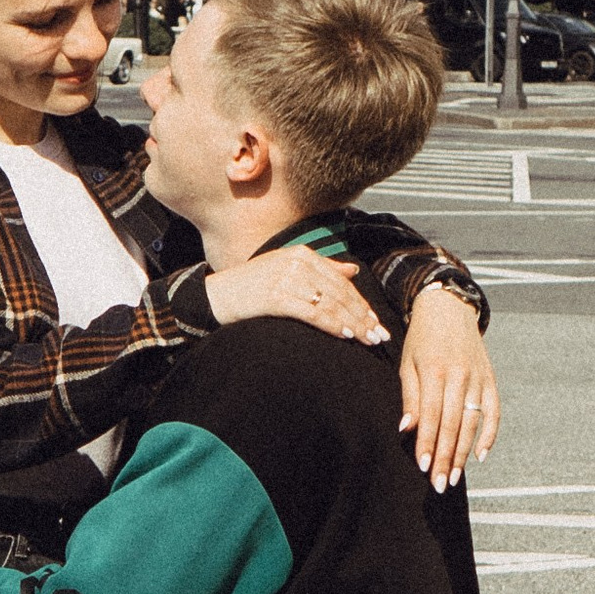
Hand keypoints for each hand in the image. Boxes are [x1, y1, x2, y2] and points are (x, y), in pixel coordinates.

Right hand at [204, 246, 388, 345]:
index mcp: (302, 254)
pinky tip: (346, 336)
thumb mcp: (286, 270)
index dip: (361, 303)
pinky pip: (314, 313)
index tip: (375, 321)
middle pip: (340, 293)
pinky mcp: (277, 296)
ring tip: (368, 340)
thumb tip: (353, 271)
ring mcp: (287, 278)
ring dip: (353, 324)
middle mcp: (297, 262)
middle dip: (362, 316)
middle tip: (380, 335)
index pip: (340, 281)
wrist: (214, 296)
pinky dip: (333, 325)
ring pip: (331, 304)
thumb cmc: (250, 287)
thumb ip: (322, 269)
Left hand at [399, 282, 498, 489]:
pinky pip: (493, 412)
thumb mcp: (408, 363)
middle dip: (445, 457)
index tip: (423, 467)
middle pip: (453, 424)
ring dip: (463, 453)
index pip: (431, 415)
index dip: (427, 443)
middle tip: (439, 484)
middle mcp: (459, 377)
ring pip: (472, 423)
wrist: (450, 308)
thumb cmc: (422, 339)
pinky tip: (480, 456)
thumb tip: (406, 429)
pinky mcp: (490, 380)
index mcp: (435, 372)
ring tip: (454, 477)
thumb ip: (410, 396)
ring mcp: (478, 379)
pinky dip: (489, 435)